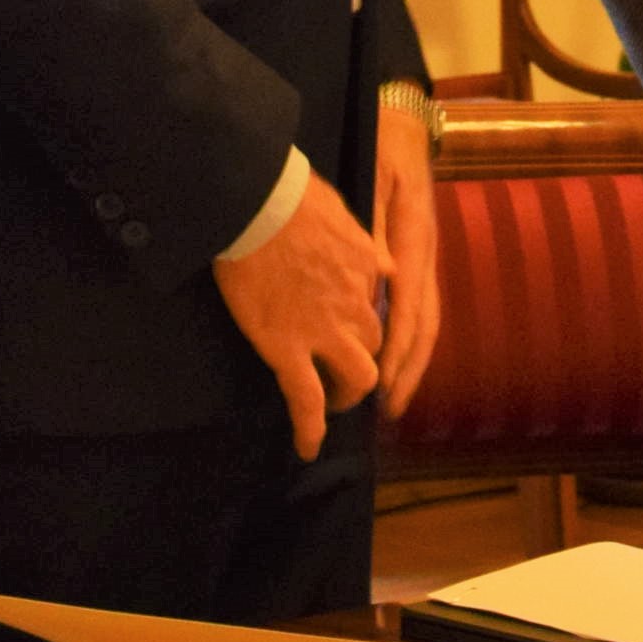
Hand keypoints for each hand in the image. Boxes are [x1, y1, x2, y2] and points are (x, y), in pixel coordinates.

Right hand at [215, 171, 384, 459]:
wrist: (257, 202)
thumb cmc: (292, 194)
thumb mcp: (342, 212)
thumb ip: (364, 244)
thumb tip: (384, 264)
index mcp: (368, 270)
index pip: (378, 306)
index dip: (365, 319)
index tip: (353, 327)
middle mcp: (356, 305)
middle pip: (374, 345)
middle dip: (363, 359)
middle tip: (341, 368)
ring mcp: (324, 330)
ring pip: (357, 378)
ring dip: (346, 393)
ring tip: (330, 403)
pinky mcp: (288, 349)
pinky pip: (306, 400)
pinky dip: (311, 430)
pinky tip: (308, 447)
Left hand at [372, 89, 443, 415]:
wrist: (400, 118)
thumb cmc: (383, 142)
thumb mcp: (376, 175)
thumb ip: (375, 225)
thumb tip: (380, 276)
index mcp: (417, 237)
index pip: (410, 306)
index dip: (399, 348)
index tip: (382, 384)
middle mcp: (426, 253)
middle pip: (426, 322)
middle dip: (410, 367)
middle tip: (390, 408)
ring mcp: (425, 255)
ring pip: (427, 317)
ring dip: (412, 359)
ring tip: (394, 396)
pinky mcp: (416, 253)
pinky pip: (418, 304)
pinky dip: (410, 337)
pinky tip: (395, 356)